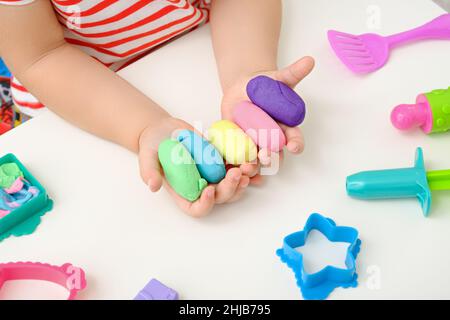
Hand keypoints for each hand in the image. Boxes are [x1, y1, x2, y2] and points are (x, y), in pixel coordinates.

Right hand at [138, 117, 249, 216]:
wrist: (164, 130)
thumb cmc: (152, 146)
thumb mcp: (146, 157)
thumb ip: (149, 172)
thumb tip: (153, 186)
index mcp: (184, 193)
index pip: (197, 209)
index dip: (205, 205)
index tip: (208, 190)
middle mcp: (201, 187)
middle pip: (221, 198)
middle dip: (231, 188)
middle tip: (236, 174)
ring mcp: (213, 174)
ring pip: (233, 185)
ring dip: (243, 178)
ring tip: (248, 165)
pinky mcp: (221, 161)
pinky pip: (236, 165)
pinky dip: (247, 164)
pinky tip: (253, 157)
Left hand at [221, 56, 314, 183]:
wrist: (243, 88)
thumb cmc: (265, 85)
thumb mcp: (277, 79)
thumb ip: (292, 73)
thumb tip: (309, 60)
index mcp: (285, 127)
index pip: (294, 138)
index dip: (296, 143)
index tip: (295, 146)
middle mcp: (272, 140)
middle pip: (275, 155)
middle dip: (271, 158)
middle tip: (265, 156)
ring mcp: (255, 144)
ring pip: (257, 161)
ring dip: (253, 166)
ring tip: (247, 167)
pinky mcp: (238, 145)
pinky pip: (239, 159)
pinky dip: (237, 166)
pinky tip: (234, 171)